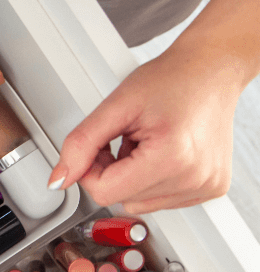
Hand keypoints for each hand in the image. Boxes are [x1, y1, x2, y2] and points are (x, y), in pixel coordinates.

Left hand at [48, 43, 236, 213]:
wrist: (213, 68)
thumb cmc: (172, 79)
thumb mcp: (116, 106)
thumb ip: (80, 144)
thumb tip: (58, 180)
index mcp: (173, 159)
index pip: (104, 192)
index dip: (91, 169)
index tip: (102, 145)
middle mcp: (195, 178)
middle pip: (121, 199)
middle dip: (113, 171)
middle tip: (128, 138)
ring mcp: (206, 186)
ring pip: (139, 203)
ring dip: (133, 177)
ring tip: (149, 142)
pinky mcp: (211, 188)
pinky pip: (162, 199)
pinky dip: (153, 179)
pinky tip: (164, 152)